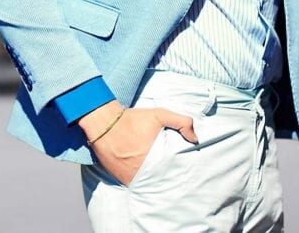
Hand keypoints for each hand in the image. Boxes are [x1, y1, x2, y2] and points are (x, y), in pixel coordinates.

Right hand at [79, 101, 197, 185]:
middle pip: (162, 179)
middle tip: (172, 172)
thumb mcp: (159, 115)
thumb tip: (195, 138)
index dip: (179, 170)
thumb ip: (181, 122)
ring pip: (149, 183)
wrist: (104, 125)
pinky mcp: (122, 179)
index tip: (183, 169)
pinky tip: (145, 173)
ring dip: (154, 180)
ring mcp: (132, 177)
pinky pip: (136, 183)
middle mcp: (143, 172)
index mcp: (156, 158)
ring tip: (159, 173)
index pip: (174, 171)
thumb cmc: (132, 120)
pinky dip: (141, 180)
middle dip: (168, 176)